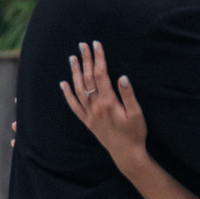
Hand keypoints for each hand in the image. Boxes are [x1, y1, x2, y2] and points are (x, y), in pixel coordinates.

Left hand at [61, 38, 149, 168]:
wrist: (126, 154)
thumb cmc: (135, 133)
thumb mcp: (136, 114)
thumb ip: (128, 95)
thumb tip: (122, 77)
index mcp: (108, 102)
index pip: (101, 75)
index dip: (98, 58)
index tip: (97, 44)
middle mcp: (95, 107)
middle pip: (88, 79)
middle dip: (86, 60)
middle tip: (82, 45)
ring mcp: (89, 114)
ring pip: (78, 90)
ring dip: (75, 73)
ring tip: (72, 58)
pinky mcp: (87, 122)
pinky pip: (74, 106)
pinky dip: (67, 94)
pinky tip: (63, 84)